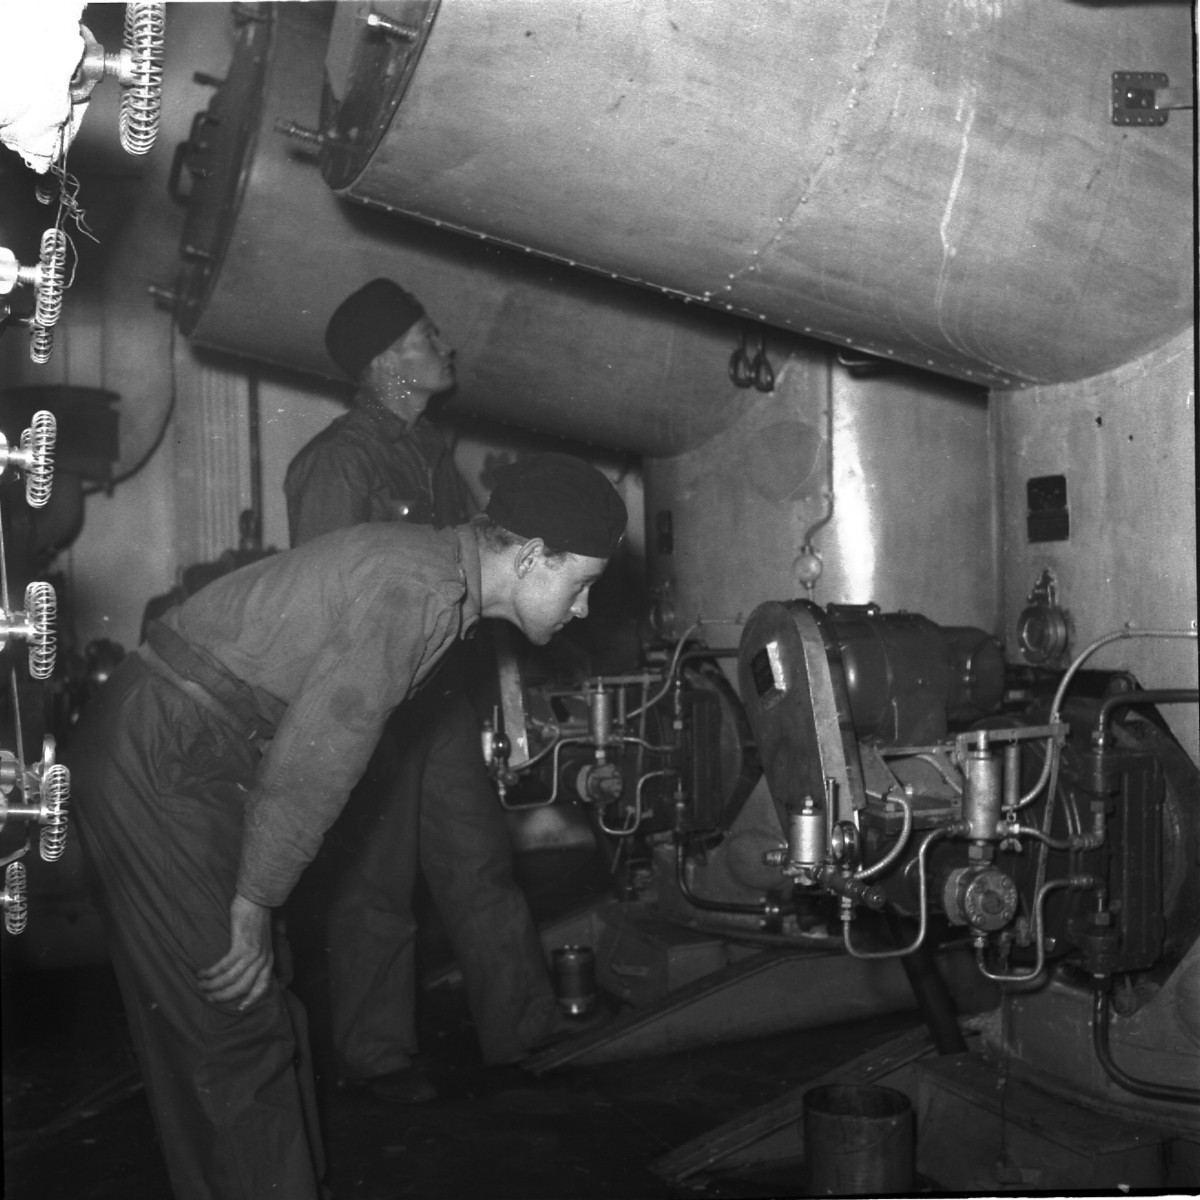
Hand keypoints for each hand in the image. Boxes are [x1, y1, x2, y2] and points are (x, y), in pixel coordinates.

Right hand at [198, 893, 273, 1009]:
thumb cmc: (255, 918)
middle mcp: (263, 959)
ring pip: (231, 980)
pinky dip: (211, 973)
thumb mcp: (260, 940)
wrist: (258, 897)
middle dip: (224, 996)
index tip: (238, 1008)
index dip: (251, 999)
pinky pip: (223, 966)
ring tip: (200, 985)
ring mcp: (253, 953)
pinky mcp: (242, 946)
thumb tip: (242, 970)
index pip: (263, 986)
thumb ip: (255, 956)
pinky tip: (201, 973)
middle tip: (209, 997)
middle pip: (242, 988)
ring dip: (213, 986)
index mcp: (268, 959)